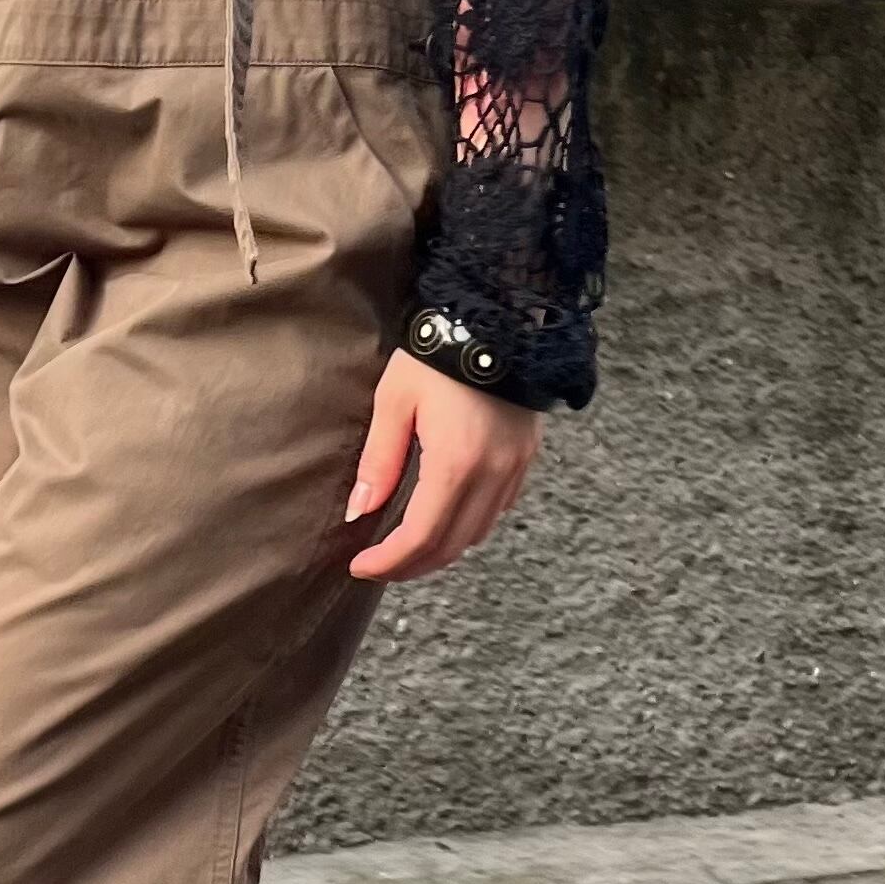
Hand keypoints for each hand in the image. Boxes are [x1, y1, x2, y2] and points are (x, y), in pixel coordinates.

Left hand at [344, 346, 539, 580]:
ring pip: (477, 534)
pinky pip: (497, 511)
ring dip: (441, 549)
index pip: (421, 536)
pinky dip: (467, 526)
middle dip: (411, 565)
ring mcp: (515, 469)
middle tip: (378, 567)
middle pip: (451, 546)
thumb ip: (378, 461)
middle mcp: (492, 475)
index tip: (360, 566)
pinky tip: (444, 518)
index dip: (389, 562)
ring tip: (406, 548)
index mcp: (457, 463)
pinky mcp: (525, 459)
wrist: (496, 317)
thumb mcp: (394, 401)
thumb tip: (359, 512)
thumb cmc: (437, 355)